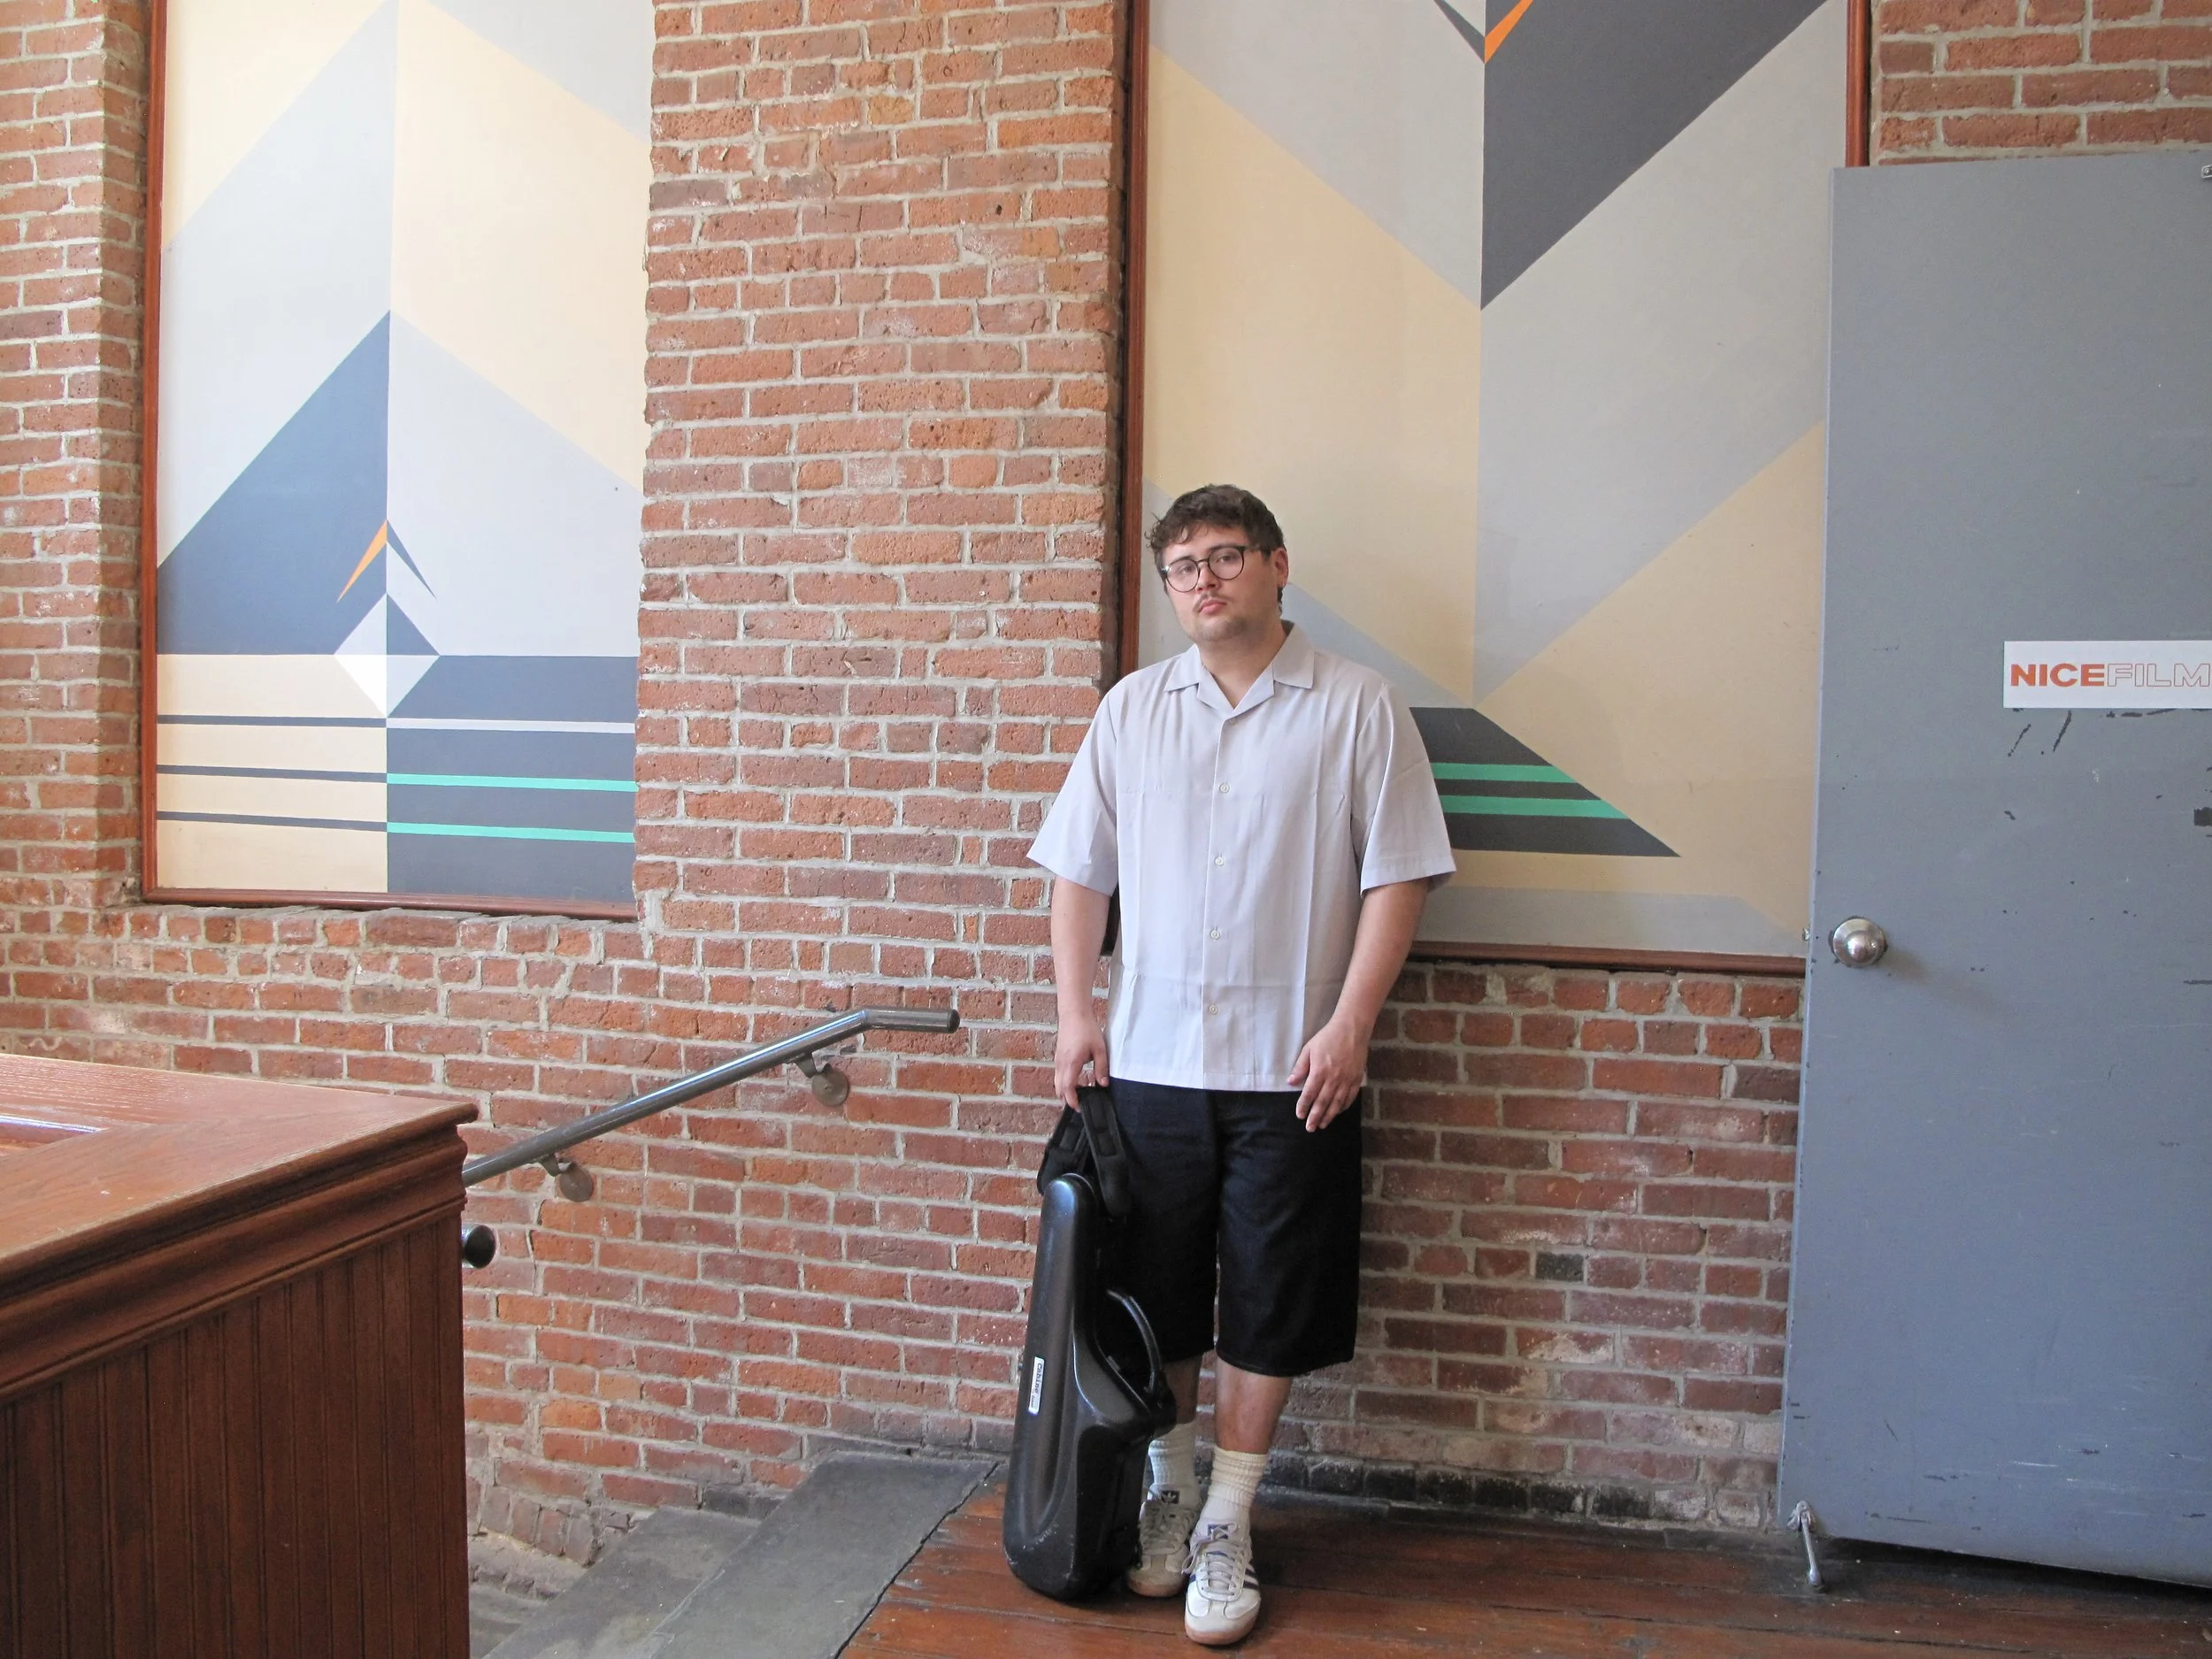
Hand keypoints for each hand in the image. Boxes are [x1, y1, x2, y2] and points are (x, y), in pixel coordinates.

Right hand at [1054, 1010, 1109, 1108]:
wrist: (1074, 1013)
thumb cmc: (1087, 1029)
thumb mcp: (1100, 1049)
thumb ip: (1101, 1068)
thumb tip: (1103, 1084)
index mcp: (1071, 1063)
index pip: (1068, 1088)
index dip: (1072, 1101)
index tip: (1080, 1108)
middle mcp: (1061, 1064)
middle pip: (1059, 1089)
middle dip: (1068, 1099)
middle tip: (1081, 1104)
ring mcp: (1058, 1060)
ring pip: (1058, 1082)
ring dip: (1066, 1090)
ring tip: (1080, 1094)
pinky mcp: (1058, 1056)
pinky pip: (1059, 1074)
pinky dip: (1064, 1082)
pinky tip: (1076, 1081)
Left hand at [1287, 1014, 1368, 1131]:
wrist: (1352, 1029)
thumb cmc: (1328, 1037)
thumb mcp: (1309, 1049)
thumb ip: (1300, 1067)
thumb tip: (1291, 1082)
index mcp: (1320, 1071)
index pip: (1309, 1094)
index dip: (1303, 1106)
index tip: (1299, 1115)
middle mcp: (1334, 1079)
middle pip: (1323, 1102)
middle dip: (1315, 1117)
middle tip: (1310, 1128)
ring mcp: (1347, 1080)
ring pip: (1337, 1103)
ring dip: (1329, 1116)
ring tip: (1322, 1125)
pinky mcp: (1357, 1079)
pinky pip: (1350, 1097)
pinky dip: (1343, 1107)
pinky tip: (1338, 1112)